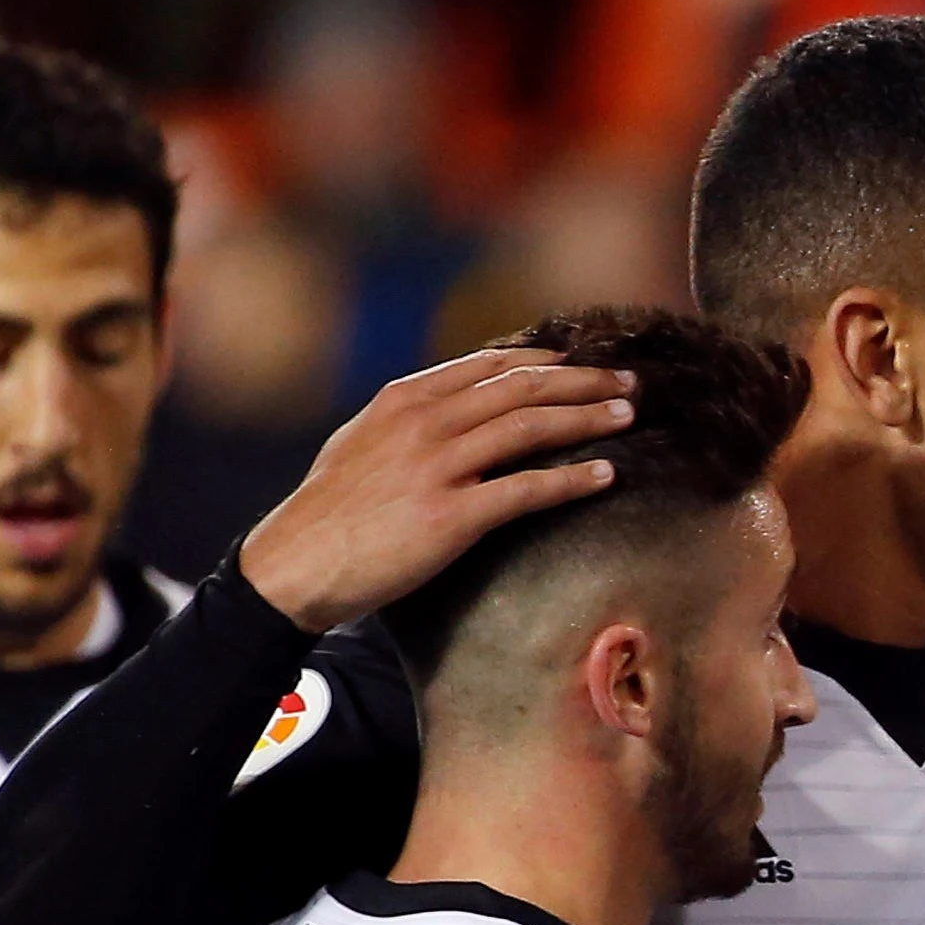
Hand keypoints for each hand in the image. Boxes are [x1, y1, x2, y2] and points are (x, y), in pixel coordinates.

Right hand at [240, 347, 633, 631]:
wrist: (296, 564)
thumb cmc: (331, 510)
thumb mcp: (363, 441)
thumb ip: (410, 417)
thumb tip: (453, 402)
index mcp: (405, 399)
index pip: (490, 365)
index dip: (545, 360)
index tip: (582, 362)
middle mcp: (425, 422)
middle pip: (522, 387)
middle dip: (583, 381)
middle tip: (628, 382)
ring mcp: (438, 467)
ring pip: (531, 428)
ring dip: (588, 418)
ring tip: (629, 416)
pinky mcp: (452, 516)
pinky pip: (527, 490)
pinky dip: (573, 479)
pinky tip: (606, 475)